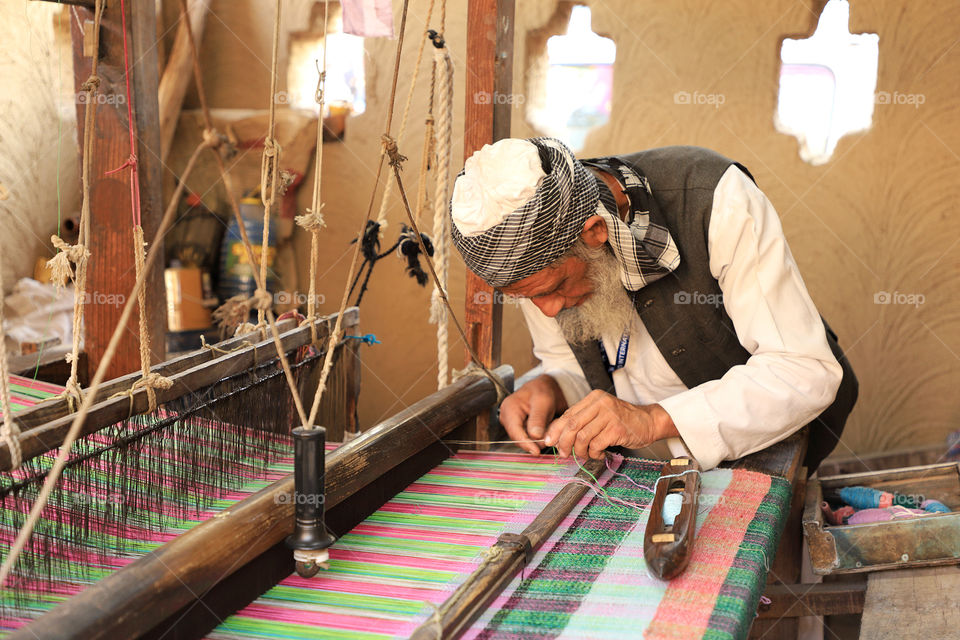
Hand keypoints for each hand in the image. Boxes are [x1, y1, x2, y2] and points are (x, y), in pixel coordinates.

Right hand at [498, 374, 567, 454]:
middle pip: (519, 438)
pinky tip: (547, 430)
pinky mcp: (519, 428)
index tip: (537, 451)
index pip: (515, 432)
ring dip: (538, 439)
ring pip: (525, 439)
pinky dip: (539, 437)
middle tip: (550, 439)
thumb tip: (535, 436)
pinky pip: (528, 438)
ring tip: (550, 430)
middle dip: (534, 441)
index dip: (526, 444)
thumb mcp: (543, 402)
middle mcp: (507, 418)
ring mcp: (512, 424)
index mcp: (509, 409)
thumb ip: (538, 419)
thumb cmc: (543, 392)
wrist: (545, 389)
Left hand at [543, 390, 677, 458]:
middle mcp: (600, 404)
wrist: (649, 421)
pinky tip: (599, 453)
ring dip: (580, 450)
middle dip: (564, 442)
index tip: (549, 442)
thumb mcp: (600, 414)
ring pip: (582, 437)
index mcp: (593, 398)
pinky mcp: (616, 429)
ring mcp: (609, 415)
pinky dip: (594, 453)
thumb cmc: (622, 421)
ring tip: (586, 454)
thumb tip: (557, 436)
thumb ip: (582, 421)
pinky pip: (596, 445)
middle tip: (564, 453)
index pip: (568, 414)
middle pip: (572, 425)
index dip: (556, 430)